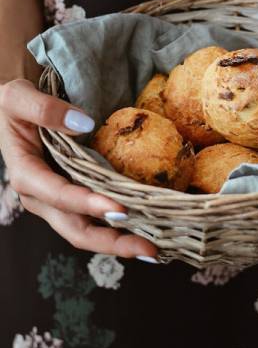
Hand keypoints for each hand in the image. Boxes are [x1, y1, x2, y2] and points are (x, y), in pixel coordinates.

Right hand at [0, 79, 157, 260]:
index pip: (60, 196)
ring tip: (153, 250)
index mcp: (26, 174)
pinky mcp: (71, 198)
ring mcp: (56, 201)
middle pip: (76, 230)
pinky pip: (93, 219)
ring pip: (86, 231)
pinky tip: (144, 231)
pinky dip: (116, 229)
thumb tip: (84, 124)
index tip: (122, 210)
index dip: (89, 205)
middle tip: (150, 250)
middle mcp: (40, 196)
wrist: (12, 110)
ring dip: (118, 242)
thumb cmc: (12, 104)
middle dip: (112, 242)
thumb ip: (45, 109)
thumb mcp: (17, 98)